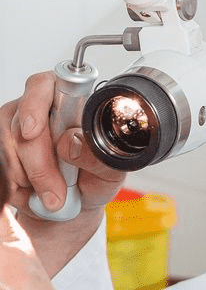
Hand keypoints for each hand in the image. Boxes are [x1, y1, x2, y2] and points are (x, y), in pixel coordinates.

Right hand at [0, 72, 125, 274]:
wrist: (77, 204)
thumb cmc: (96, 179)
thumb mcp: (110, 170)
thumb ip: (97, 155)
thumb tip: (70, 143)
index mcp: (71, 102)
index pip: (44, 85)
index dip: (34, 105)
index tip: (32, 132)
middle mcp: (38, 109)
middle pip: (21, 124)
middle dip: (38, 165)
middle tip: (56, 194)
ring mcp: (14, 128)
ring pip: (8, 148)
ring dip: (27, 179)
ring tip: (53, 196)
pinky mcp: (2, 150)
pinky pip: (0, 167)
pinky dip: (15, 187)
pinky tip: (33, 194)